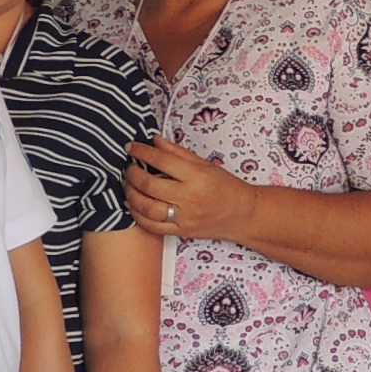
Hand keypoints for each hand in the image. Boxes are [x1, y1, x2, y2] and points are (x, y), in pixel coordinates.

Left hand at [126, 137, 260, 246]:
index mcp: (197, 176)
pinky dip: (137, 215)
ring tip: (128, 185)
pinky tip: (133, 205)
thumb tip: (154, 140)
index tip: (131, 147)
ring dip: (131, 194)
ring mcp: (184, 217)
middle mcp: (189, 197)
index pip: (162, 160)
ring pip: (147, 208)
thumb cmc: (226, 187)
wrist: (242, 214)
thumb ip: (178, 152)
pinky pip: (152, 226)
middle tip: (128, 168)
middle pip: (149, 185)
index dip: (142, 151)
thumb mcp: (205, 164)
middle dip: (132, 174)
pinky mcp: (181, 231)